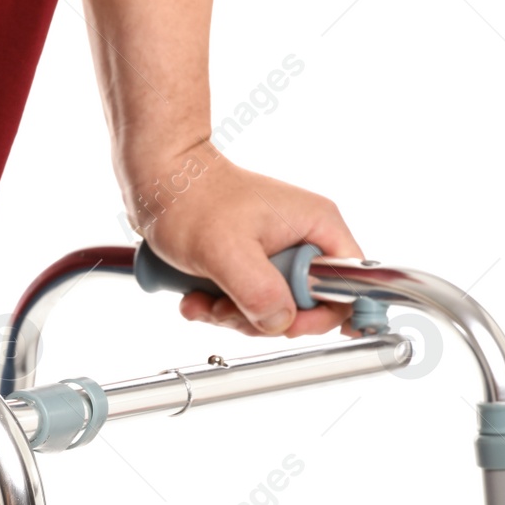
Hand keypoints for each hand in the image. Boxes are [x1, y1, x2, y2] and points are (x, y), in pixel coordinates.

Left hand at [123, 141, 361, 337]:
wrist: (155, 180)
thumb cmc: (188, 198)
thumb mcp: (225, 250)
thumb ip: (260, 290)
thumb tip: (281, 323)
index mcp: (316, 226)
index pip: (349, 285)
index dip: (322, 313)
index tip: (285, 323)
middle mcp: (301, 239)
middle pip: (305, 305)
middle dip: (262, 318)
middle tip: (227, 308)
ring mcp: (274, 253)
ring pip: (271, 309)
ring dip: (232, 315)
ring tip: (203, 300)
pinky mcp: (249, 263)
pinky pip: (245, 302)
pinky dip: (218, 307)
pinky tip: (194, 297)